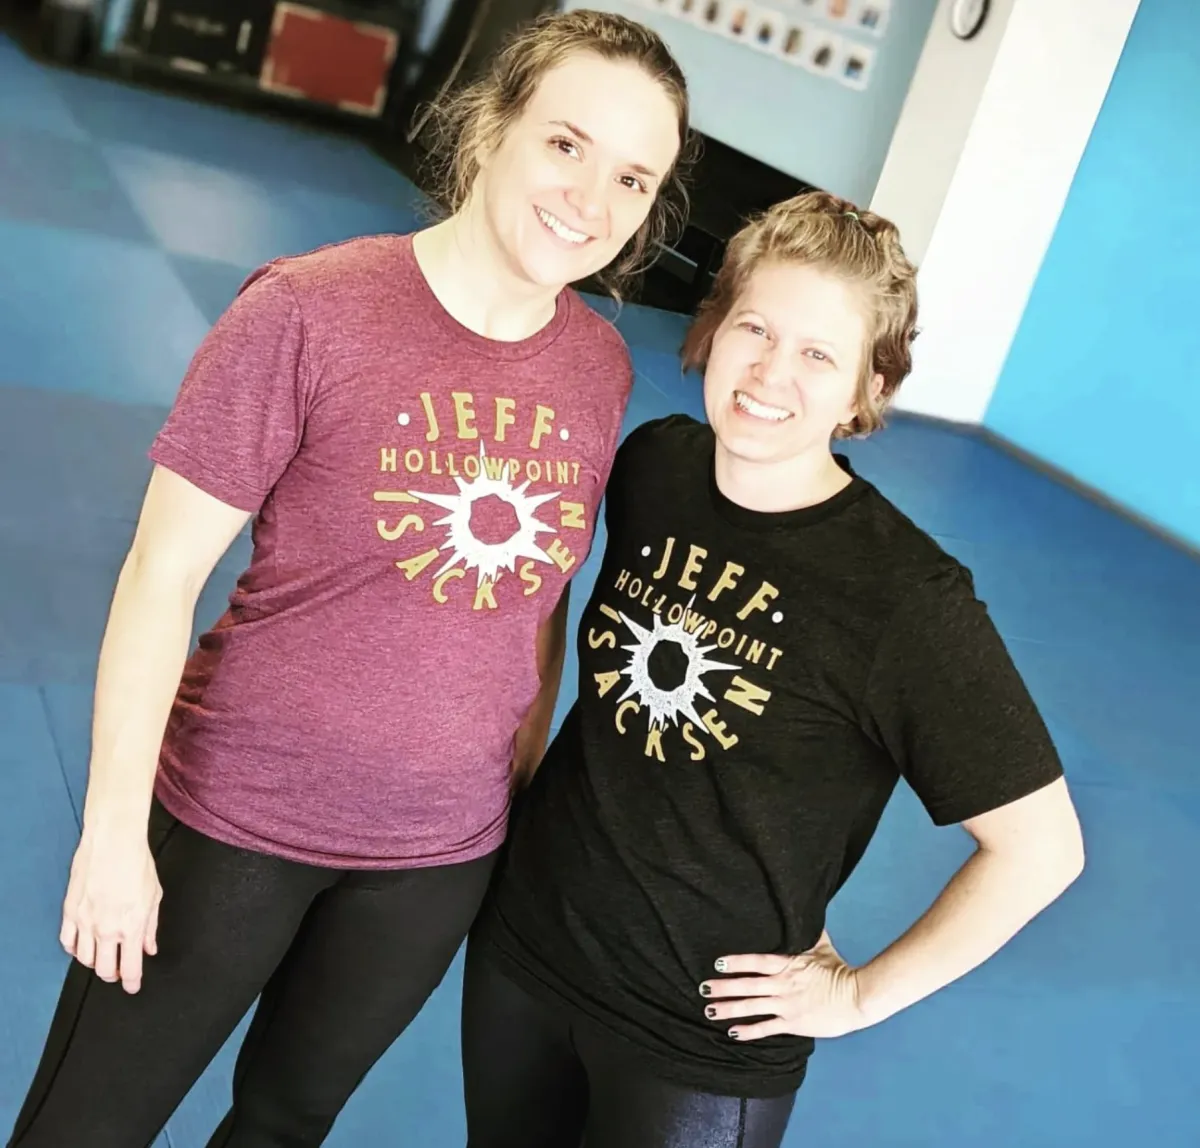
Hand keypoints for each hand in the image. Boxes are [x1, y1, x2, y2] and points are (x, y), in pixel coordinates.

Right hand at [60, 825, 161, 994]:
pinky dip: (75, 949)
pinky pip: (67, 941)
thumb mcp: (154, 896)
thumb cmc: (137, 863)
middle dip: (113, 975)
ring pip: (84, 959)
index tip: (133, 987)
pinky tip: (83, 945)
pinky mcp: (70, 912)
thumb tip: (150, 947)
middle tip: (118, 972)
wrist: (113, 841)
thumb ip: (151, 926)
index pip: (130, 968)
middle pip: (104, 970)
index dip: (132, 982)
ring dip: (94, 962)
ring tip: (102, 957)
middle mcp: (106, 929)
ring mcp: (85, 922)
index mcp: (131, 926)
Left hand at [699, 932, 869, 1040]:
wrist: (857, 997)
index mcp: (788, 965)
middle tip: (704, 988)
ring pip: (752, 1007)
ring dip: (730, 1009)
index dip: (736, 962)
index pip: (757, 962)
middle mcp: (783, 985)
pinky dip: (749, 1031)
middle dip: (724, 987)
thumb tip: (804, 910)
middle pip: (748, 986)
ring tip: (710, 1010)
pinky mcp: (793, 1023)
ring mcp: (787, 1006)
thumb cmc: (840, 969)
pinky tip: (733, 1032)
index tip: (718, 963)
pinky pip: (767, 1028)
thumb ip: (807, 932)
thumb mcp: (822, 946)